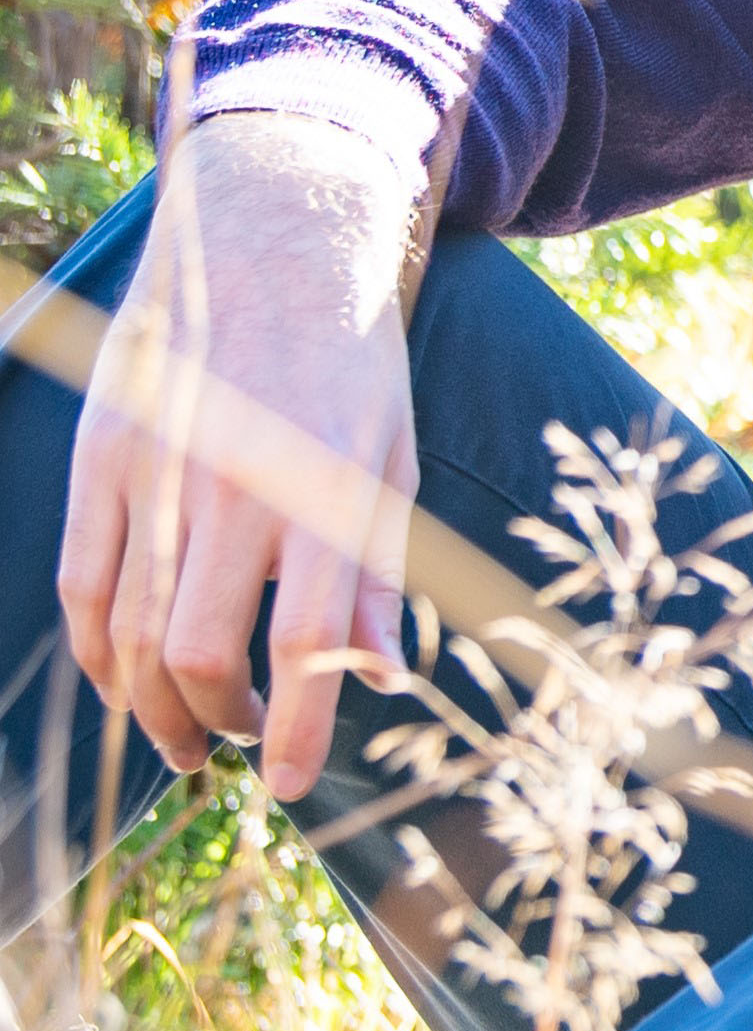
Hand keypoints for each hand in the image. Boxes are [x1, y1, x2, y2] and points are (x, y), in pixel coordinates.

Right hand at [55, 113, 426, 798]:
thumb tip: (379, 675)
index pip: (302, 639)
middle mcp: (230, 487)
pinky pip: (82, 587)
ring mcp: (151, 474)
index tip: (296, 784)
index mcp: (320, 488)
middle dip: (218, 723)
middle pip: (198, 653)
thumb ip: (375, 571)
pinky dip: (100, 652)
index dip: (300, 728)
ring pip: (130, 633)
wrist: (270, 246)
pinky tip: (129, 681)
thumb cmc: (350, 365)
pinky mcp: (98, 461)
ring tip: (189, 738)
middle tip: (244, 746)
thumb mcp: (393, 459)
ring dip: (152, 706)